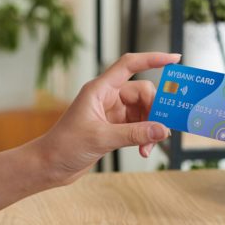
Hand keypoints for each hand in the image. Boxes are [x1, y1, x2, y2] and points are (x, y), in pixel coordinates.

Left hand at [34, 52, 179, 184]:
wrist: (49, 166)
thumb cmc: (65, 146)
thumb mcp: (101, 138)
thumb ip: (134, 133)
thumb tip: (163, 130)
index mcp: (100, 89)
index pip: (129, 65)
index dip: (152, 59)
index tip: (174, 59)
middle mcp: (107, 98)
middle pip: (142, 93)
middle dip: (154, 111)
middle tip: (161, 130)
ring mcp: (111, 114)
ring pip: (143, 112)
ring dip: (150, 128)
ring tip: (148, 148)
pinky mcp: (113, 129)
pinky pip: (138, 127)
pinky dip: (144, 137)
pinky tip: (143, 151)